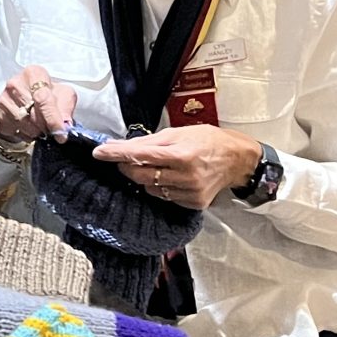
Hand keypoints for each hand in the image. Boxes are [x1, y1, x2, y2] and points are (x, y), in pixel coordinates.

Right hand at [0, 65, 77, 143]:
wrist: (28, 96)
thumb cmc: (48, 93)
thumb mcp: (63, 94)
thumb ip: (66, 108)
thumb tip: (65, 127)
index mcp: (33, 73)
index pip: (42, 98)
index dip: (53, 118)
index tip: (60, 133)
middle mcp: (15, 84)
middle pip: (32, 113)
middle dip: (45, 126)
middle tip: (53, 130)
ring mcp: (4, 99)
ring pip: (23, 124)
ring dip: (36, 131)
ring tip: (42, 128)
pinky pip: (14, 130)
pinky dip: (25, 134)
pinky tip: (30, 128)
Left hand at [92, 126, 261, 209]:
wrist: (237, 160)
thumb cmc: (208, 141)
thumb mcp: (178, 132)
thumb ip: (147, 141)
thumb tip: (118, 144)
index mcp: (182, 154)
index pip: (140, 155)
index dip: (116, 154)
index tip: (99, 153)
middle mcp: (185, 176)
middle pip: (140, 175)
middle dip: (127, 166)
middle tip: (125, 159)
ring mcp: (189, 192)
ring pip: (149, 188)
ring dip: (144, 178)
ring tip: (156, 166)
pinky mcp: (193, 203)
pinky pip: (163, 197)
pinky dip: (159, 187)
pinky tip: (168, 177)